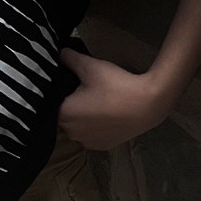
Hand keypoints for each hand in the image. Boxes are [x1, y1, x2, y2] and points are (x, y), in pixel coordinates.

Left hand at [56, 48, 172, 150]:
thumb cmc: (115, 85)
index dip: (59, 92)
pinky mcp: (102, 146)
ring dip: (82, 117)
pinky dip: (94, 127)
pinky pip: (90, 135)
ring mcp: (87, 142)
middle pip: (63, 116)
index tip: (70, 83)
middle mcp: (71, 132)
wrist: (148, 104)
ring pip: (77, 127)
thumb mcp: (90, 66)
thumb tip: (59, 53)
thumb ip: (70, 59)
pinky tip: (104, 114)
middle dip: (70, 104)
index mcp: (64, 114)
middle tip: (83, 90)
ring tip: (96, 101)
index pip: (52, 102)